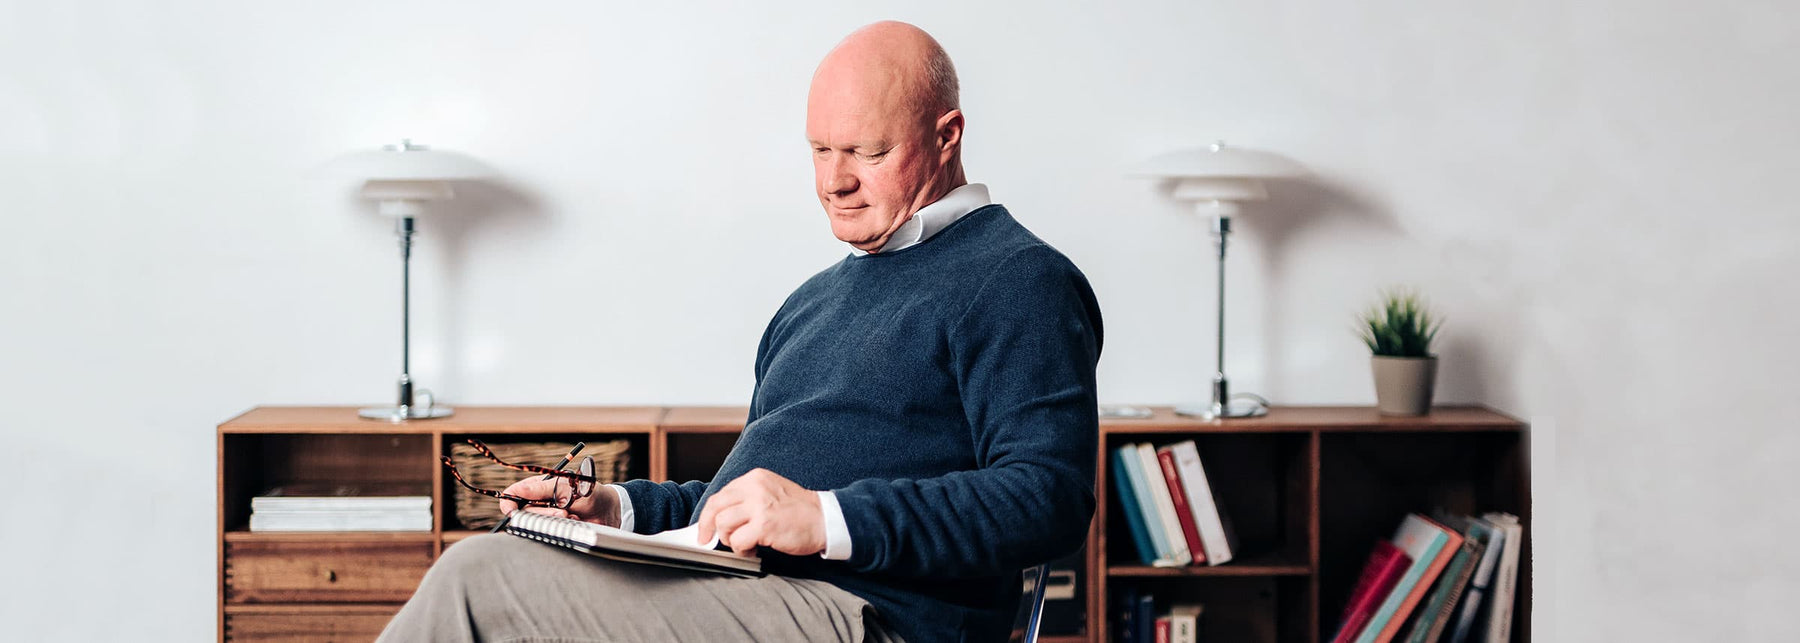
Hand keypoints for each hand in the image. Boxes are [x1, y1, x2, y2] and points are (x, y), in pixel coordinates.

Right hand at [499, 477, 621, 527]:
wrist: (609, 510)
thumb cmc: (590, 492)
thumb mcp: (567, 485)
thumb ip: (542, 488)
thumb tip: (518, 491)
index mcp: (539, 487)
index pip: (514, 494)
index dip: (508, 502)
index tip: (511, 510)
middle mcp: (540, 503)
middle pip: (524, 512)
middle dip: (543, 513)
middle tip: (563, 511)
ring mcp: (547, 517)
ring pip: (536, 524)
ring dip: (553, 521)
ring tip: (572, 515)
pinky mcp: (555, 530)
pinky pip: (548, 534)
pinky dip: (561, 529)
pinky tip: (574, 522)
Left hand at [695, 468, 825, 555]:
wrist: (825, 519)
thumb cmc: (799, 510)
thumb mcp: (771, 491)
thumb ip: (747, 498)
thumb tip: (721, 516)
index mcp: (755, 478)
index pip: (720, 494)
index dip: (708, 514)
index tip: (705, 528)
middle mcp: (755, 488)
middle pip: (716, 507)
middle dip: (707, 527)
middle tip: (709, 540)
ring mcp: (759, 506)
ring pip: (723, 524)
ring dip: (729, 540)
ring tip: (744, 544)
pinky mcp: (764, 526)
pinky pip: (737, 541)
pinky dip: (741, 550)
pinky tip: (753, 550)